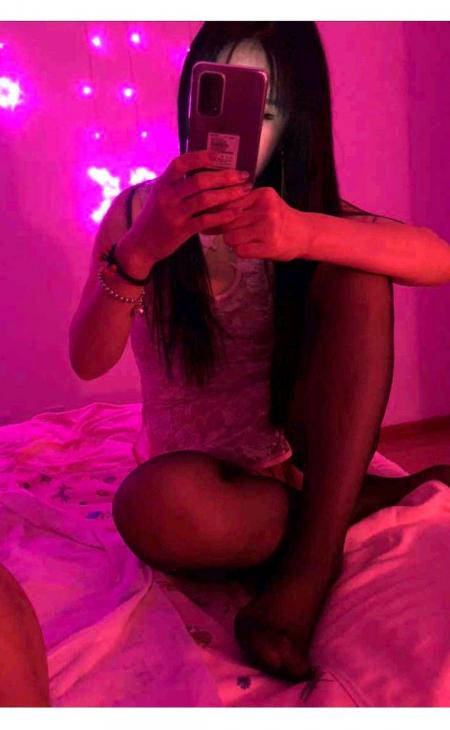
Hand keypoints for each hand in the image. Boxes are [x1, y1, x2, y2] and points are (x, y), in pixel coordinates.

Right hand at [128, 150, 251, 263]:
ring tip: (244, 191)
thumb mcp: (160, 195)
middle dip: (224, 176)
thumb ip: (177, 183)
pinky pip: (206, 221)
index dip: (200, 157)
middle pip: (199, 181)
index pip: (181, 163)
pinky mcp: (181, 231)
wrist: (140, 245)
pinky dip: (222, 216)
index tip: (219, 155)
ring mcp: (174, 214)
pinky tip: (236, 212)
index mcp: (162, 184)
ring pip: (205, 200)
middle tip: (242, 175)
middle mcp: (167, 196)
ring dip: (228, 194)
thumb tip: (202, 165)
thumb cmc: (155, 217)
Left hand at [216, 186, 311, 261]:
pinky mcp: (269, 247)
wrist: (305, 234)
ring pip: (230, 237)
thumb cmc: (279, 218)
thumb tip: (209, 210)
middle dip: (224, 228)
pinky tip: (250, 247)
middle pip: (227, 221)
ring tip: (244, 239)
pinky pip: (240, 250)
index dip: (218, 212)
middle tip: (231, 231)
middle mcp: (266, 210)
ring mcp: (268, 229)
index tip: (214, 218)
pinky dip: (241, 251)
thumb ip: (242, 204)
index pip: (229, 203)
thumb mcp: (264, 203)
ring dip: (232, 241)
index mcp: (263, 195)